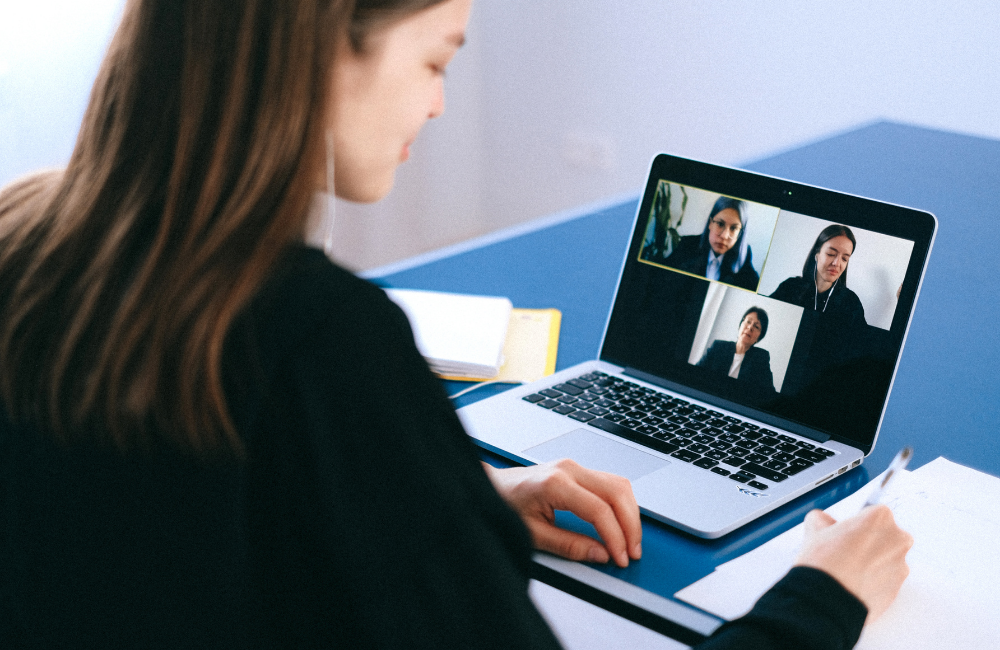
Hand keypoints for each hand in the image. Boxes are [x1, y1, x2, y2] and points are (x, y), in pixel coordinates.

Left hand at [483, 459, 641, 567]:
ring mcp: (574, 466)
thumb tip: (600, 554)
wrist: (492, 486)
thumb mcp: (533, 533)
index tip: (620, 557)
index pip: (599, 510)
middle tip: (632, 552)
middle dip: (630, 525)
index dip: (615, 537)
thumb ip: (569, 545)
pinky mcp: (577, 470)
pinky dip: (621, 504)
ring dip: (630, 513)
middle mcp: (569, 469)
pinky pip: (610, 483)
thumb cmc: (506, 505)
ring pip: (619, 485)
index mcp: (555, 484)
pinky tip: (622, 523)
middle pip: (617, 493)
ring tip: (630, 541)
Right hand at [794, 505, 912, 621]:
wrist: (827, 599)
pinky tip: (853, 583)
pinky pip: (886, 581)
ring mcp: (900, 566)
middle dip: (869, 541)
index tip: (847, 532)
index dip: (857, 523)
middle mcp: (897, 539)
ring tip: (848, 571)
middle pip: (885, 535)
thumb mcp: (815, 528)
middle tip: (847, 550)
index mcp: (881, 517)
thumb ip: (824, 519)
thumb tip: (824, 522)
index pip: (873, 513)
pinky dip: (873, 581)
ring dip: (872, 562)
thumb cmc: (824, 562)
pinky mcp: (897, 590)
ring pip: (886, 559)